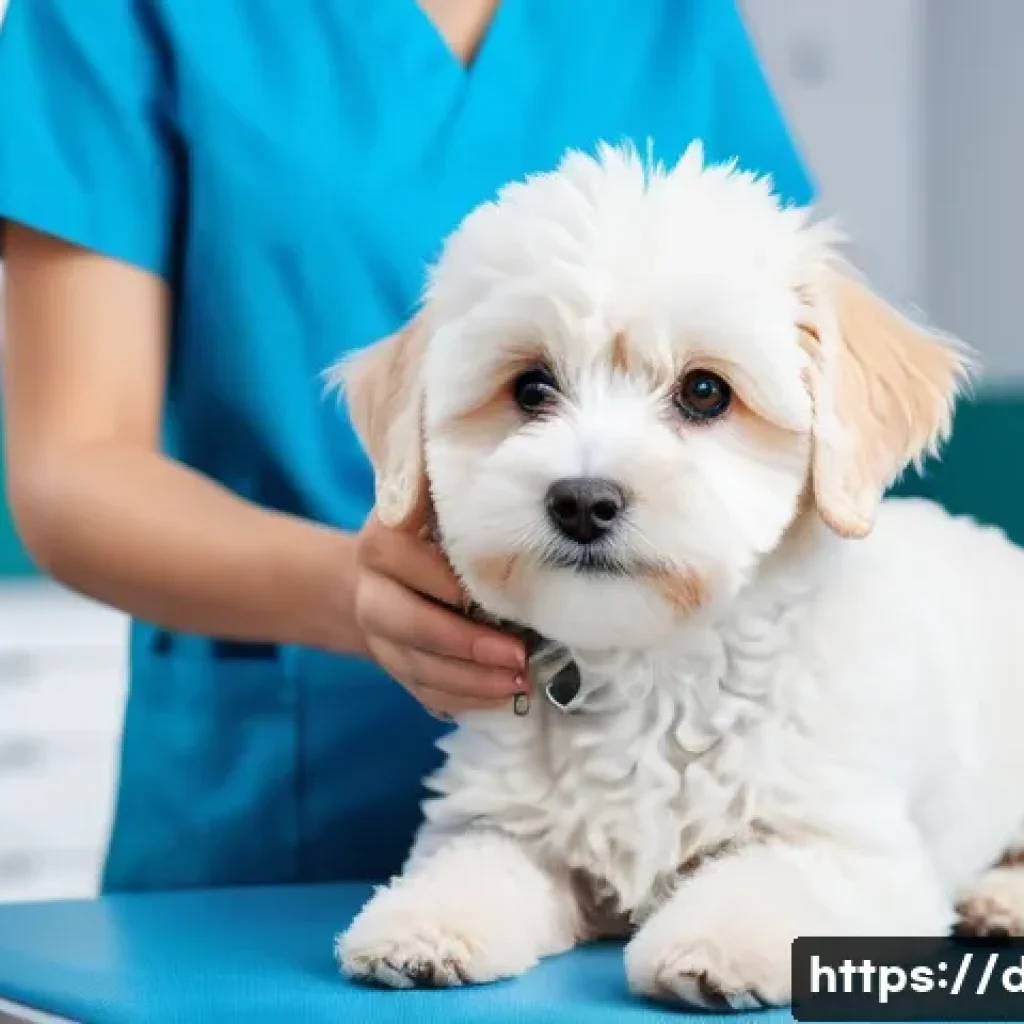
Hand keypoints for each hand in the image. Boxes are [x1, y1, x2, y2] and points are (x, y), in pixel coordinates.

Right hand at [354, 512, 527, 717]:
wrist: (384, 574)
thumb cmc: (428, 529)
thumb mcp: (438, 501)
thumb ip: (459, 497)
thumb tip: (510, 492)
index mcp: (380, 543)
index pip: (400, 557)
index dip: (444, 578)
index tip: (494, 587)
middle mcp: (371, 592)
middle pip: (409, 625)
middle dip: (466, 644)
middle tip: (519, 654)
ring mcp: (380, 639)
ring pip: (420, 668)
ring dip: (473, 681)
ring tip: (521, 681)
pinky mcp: (397, 669)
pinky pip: (427, 694)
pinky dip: (467, 699)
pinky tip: (504, 695)